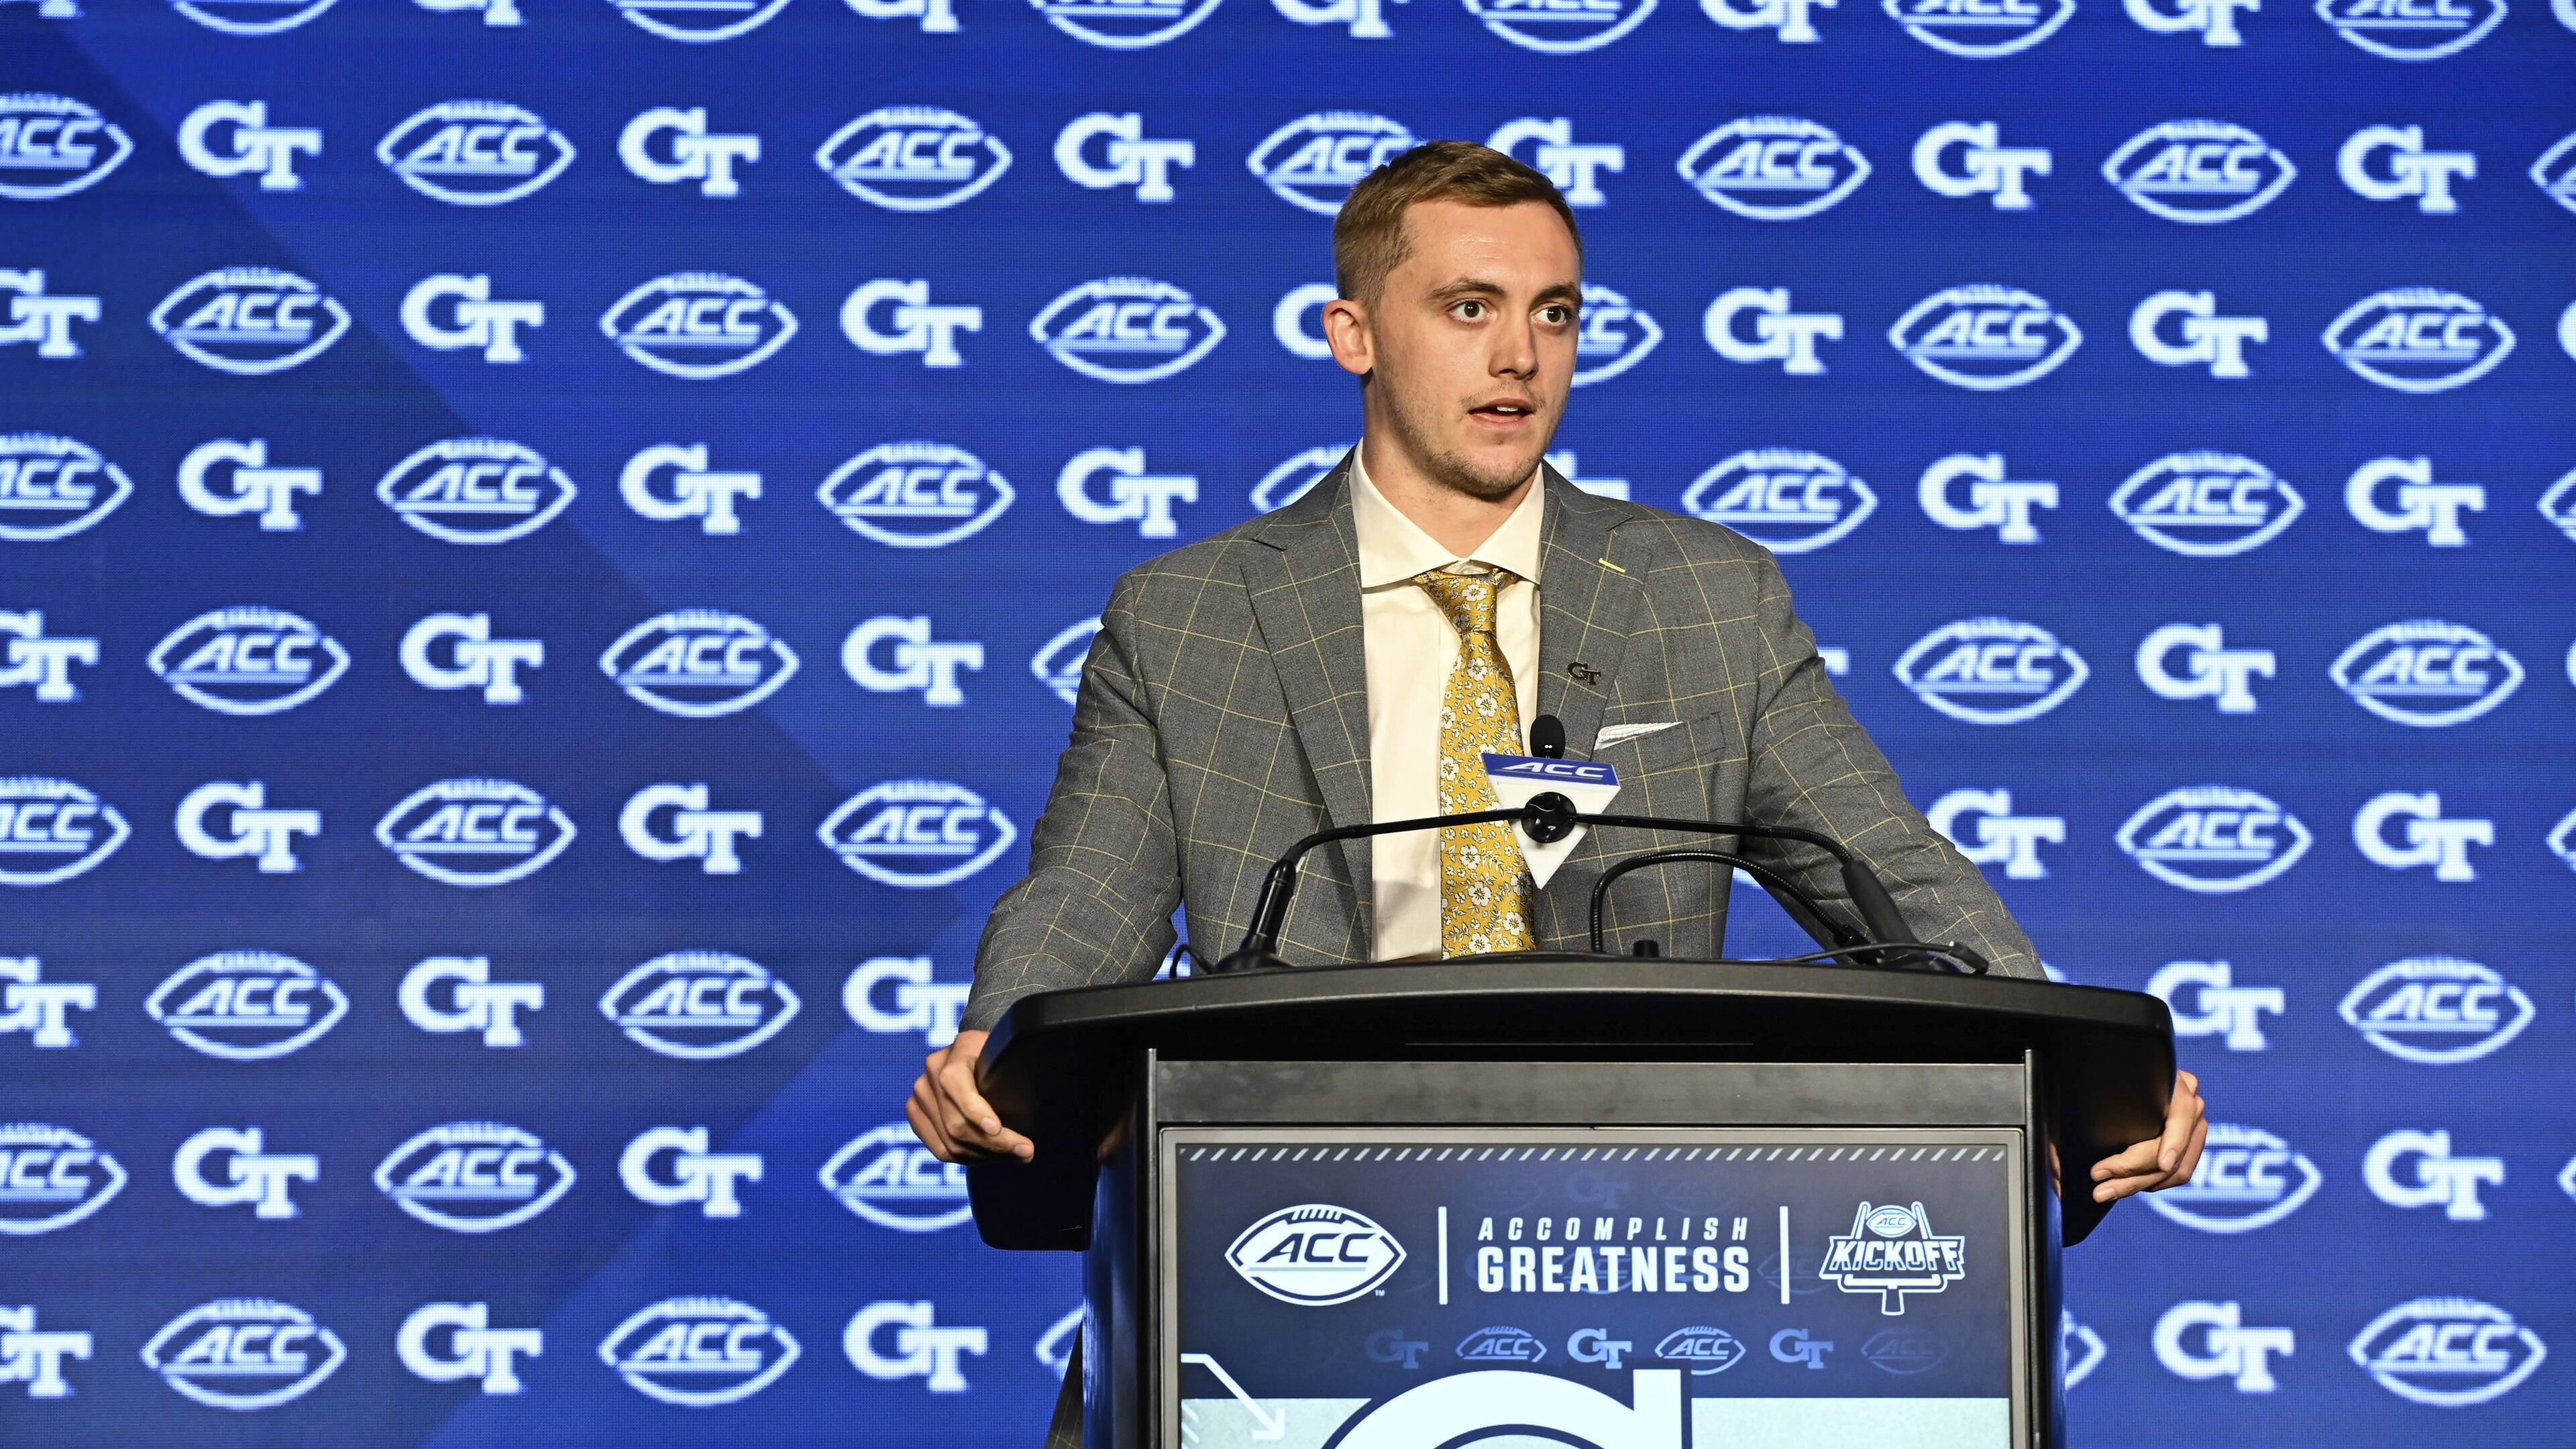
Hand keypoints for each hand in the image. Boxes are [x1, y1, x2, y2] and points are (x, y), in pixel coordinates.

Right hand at [906, 1029, 1034, 1163]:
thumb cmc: (1000, 1057)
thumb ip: (1011, 1077)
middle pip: (956, 1123)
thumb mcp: (1009, 1057)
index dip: (975, 1110)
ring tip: (1012, 1156)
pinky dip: (966, 1158)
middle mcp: (933, 1069)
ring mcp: (920, 1092)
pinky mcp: (916, 1112)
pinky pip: (939, 1148)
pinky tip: (989, 1156)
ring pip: (949, 1142)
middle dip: (994, 1144)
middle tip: (1025, 1152)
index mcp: (960, 1049)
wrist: (977, 1054)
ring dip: (984, 1156)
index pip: (955, 1083)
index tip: (997, 1129)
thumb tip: (1027, 1116)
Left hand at [2089, 1068, 2205, 1203]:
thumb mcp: (2090, 1085)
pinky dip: (2155, 1182)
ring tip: (2107, 1191)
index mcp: (2173, 1080)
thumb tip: (2059, 1174)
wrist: (2122, 1061)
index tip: (2161, 1163)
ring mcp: (2195, 1123)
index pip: (2183, 1113)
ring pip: (2178, 1168)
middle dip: (2135, 1175)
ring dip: (2142, 1184)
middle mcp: (2191, 1100)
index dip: (2173, 1141)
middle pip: (2174, 1150)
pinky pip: (2182, 1171)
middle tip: (2101, 1188)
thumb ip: (2079, 1115)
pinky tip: (2128, 1184)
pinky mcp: (2191, 1142)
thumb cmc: (2101, 1072)